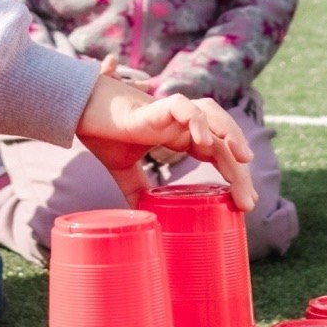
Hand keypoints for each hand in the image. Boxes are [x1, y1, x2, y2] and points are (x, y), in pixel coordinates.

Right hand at [77, 65, 256, 212]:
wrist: (77, 113)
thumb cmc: (102, 133)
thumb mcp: (124, 170)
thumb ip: (137, 190)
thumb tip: (144, 220)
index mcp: (179, 136)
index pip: (218, 153)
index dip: (234, 175)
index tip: (244, 204)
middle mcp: (180, 123)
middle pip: (222, 138)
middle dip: (239, 168)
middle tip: (248, 201)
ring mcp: (169, 113)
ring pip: (211, 113)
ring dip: (230, 134)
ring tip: (242, 160)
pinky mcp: (155, 106)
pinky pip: (183, 106)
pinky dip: (198, 120)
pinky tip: (205, 142)